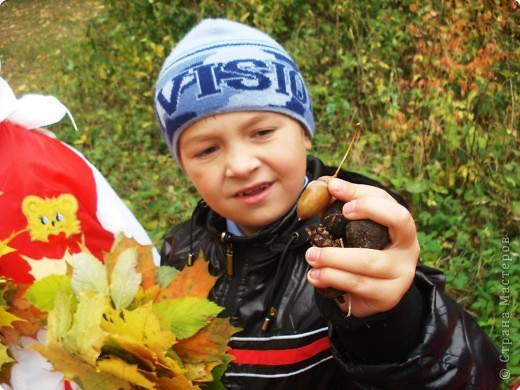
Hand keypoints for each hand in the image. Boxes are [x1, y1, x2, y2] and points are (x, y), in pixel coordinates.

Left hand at [305, 178, 419, 317]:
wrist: (368, 299)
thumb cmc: (359, 257)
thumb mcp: (353, 234)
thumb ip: (339, 215)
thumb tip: (320, 194)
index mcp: (401, 226)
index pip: (387, 200)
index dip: (361, 192)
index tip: (334, 188)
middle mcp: (408, 246)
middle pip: (397, 219)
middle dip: (364, 210)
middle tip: (328, 218)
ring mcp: (402, 272)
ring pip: (368, 260)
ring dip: (333, 257)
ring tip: (311, 255)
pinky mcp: (389, 295)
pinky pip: (358, 284)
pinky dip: (332, 278)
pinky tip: (315, 275)